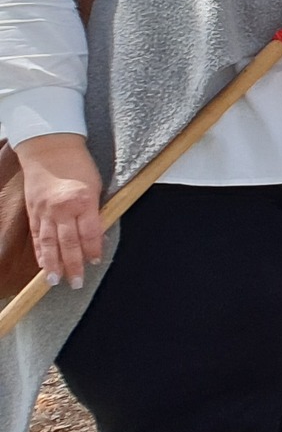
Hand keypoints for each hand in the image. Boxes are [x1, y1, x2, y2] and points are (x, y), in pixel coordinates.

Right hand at [18, 134, 104, 289]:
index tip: (95, 262)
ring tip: (55, 281)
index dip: (92, 250)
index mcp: (82, 200)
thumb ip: (95, 211)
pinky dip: (40, 251)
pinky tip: (43, 264)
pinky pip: (37, 235)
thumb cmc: (78, 165)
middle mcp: (62, 208)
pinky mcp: (33, 210)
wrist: (49, 148)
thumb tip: (97, 235)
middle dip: (72, 265)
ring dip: (52, 264)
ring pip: (48, 243)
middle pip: (67, 243)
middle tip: (75, 283)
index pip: (89, 233)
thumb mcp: (96, 186)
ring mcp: (44, 210)